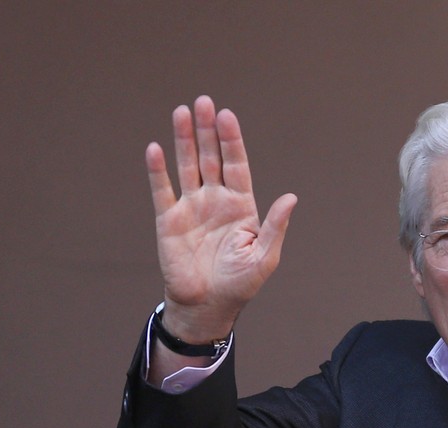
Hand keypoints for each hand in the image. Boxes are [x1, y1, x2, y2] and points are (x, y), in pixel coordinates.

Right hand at [145, 95, 296, 341]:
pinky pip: (163, 190)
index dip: (232, 141)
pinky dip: (158, 170)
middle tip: (203, 102)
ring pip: (187, 166)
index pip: (236, 165)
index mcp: (241, 205)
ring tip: (182, 112)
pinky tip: (156, 148)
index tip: (227, 115)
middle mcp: (215, 200)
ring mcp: (191, 208)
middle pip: (211, 157)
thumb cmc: (240, 284)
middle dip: (207, 130)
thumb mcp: (264, 256)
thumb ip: (274, 226)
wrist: (208, 306)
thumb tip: (291, 198)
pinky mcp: (169, 220)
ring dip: (184, 140)